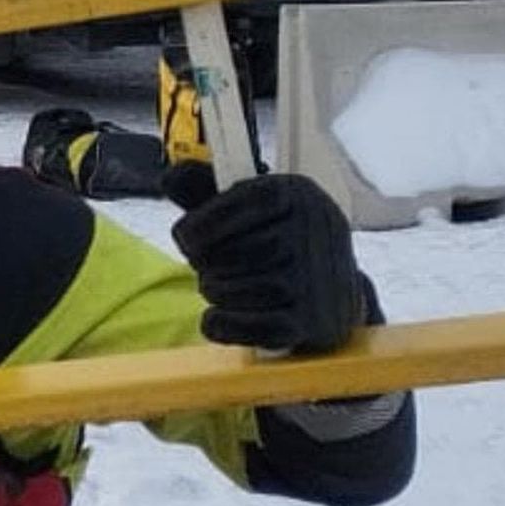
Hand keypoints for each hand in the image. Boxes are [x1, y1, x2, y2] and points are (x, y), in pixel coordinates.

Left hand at [174, 174, 369, 355]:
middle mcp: (315, 232)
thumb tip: (171, 177)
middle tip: (207, 267)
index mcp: (296, 193)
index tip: (187, 238)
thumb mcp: (243, 200)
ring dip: (217, 291)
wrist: (334, 284)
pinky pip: (261, 328)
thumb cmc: (275, 234)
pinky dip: (226, 324)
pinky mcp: (314, 323)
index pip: (245, 202)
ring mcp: (318, 280)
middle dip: (207, 262)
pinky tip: (216, 317)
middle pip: (239, 251)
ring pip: (246, 289)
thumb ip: (203, 186)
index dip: (203, 224)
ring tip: (217, 288)